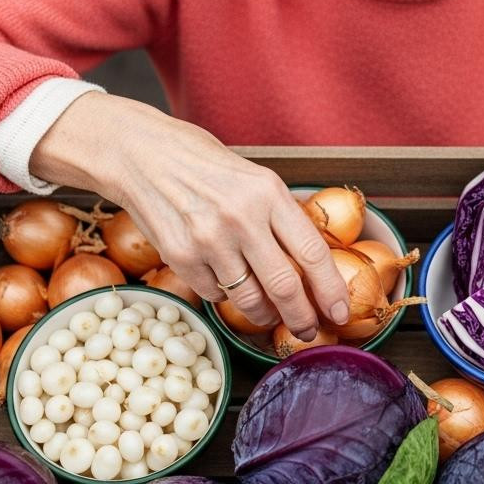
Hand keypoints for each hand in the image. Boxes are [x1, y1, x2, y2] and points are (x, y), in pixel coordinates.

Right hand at [30, 92, 348, 339]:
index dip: (331, 290)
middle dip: (303, 318)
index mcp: (268, 193)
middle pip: (284, 287)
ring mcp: (208, 240)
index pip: (312, 253)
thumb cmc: (202, 163)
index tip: (342, 312)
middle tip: (310, 330)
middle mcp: (240, 218)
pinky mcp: (179, 256)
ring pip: (248, 300)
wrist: (141, 154)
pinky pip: (214, 295)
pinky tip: (224, 278)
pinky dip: (224, 295)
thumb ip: (281, 217)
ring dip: (264, 315)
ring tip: (269, 312)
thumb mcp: (254, 178)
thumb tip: (313, 266)